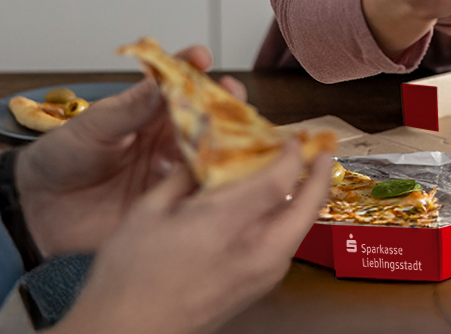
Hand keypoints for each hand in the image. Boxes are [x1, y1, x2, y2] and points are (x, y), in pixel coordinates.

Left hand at [17, 44, 243, 256]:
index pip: (179, 83)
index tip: (201, 57)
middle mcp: (165, 139)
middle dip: (223, 105)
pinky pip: (196, 196)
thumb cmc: (60, 157)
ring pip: (209, 155)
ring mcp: (169, 172)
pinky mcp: (166, 206)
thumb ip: (129, 109)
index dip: (193, 68)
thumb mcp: (92, 126)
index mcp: (147, 111)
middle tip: (230, 98)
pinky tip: (220, 180)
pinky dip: (212, 187)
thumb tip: (163, 83)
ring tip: (232, 139)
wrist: (38, 206)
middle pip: (206, 118)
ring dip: (225, 146)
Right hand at [57, 144, 335, 333]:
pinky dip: (288, 220)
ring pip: (299, 228)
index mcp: (227, 226)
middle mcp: (255, 252)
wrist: (130, 331)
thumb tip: (205, 150)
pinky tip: (272, 208)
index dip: (292, 154)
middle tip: (320, 151)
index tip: (291, 136)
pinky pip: (284, 245)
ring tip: (296, 173)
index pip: (279, 181)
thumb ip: (183, 176)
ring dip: (304, 198)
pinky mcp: (258, 290)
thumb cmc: (131, 274)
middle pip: (307, 208)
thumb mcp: (149, 211)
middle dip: (319, 175)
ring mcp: (261, 276)